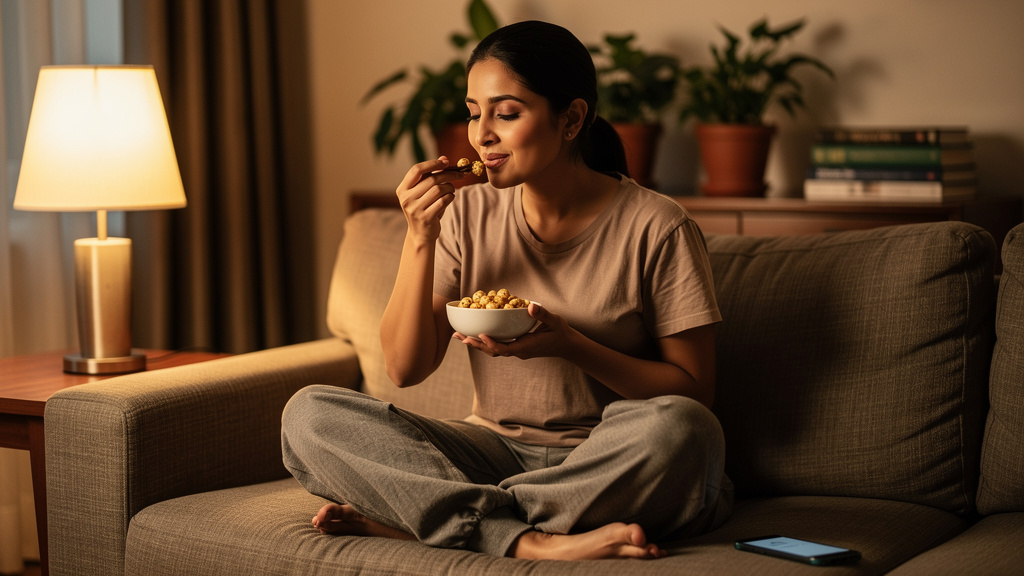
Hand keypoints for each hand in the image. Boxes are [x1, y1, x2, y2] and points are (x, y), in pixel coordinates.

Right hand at [395, 156, 466, 241]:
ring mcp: (415, 209)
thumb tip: (444, 158)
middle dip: (449, 174)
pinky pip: (443, 201)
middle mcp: (406, 198)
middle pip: (431, 179)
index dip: (432, 163)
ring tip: (451, 190)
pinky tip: (450, 198)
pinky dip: (450, 197)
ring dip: (450, 187)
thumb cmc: (424, 208)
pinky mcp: (425, 218)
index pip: (416, 170)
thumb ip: (431, 175)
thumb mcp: (423, 192)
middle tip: (460, 174)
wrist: (421, 234)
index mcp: (403, 189)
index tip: (446, 162)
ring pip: (439, 189)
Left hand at [454, 303, 576, 359]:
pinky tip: (477, 334)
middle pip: (494, 351)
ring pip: (494, 350)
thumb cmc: (562, 333)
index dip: (491, 343)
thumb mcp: (555, 321)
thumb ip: (543, 314)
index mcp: (526, 347)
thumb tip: (530, 306)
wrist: (568, 346)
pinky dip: (486, 341)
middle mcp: (519, 351)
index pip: (505, 349)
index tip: (480, 335)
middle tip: (459, 336)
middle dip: (477, 344)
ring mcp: (517, 350)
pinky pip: (498, 346)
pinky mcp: (517, 347)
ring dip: (478, 344)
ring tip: (461, 336)